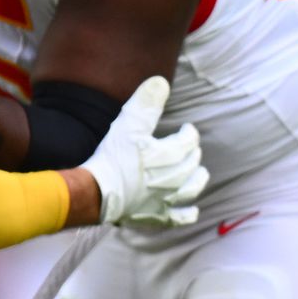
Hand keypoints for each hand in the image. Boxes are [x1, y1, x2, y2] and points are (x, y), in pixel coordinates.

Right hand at [80, 75, 207, 228]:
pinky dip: (189, 213)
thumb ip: (146, 103)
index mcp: (171, 155)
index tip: (186, 129)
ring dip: (197, 179)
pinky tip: (193, 211)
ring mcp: (167, 199)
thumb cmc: (113, 158)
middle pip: (191, 163)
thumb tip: (161, 81)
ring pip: (192, 188)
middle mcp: (174, 178)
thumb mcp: (129, 124)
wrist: (97, 193)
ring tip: (200, 173)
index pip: (189, 141)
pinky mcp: (157, 216)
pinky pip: (180, 217)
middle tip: (189, 148)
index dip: (189, 133)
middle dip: (192, 153)